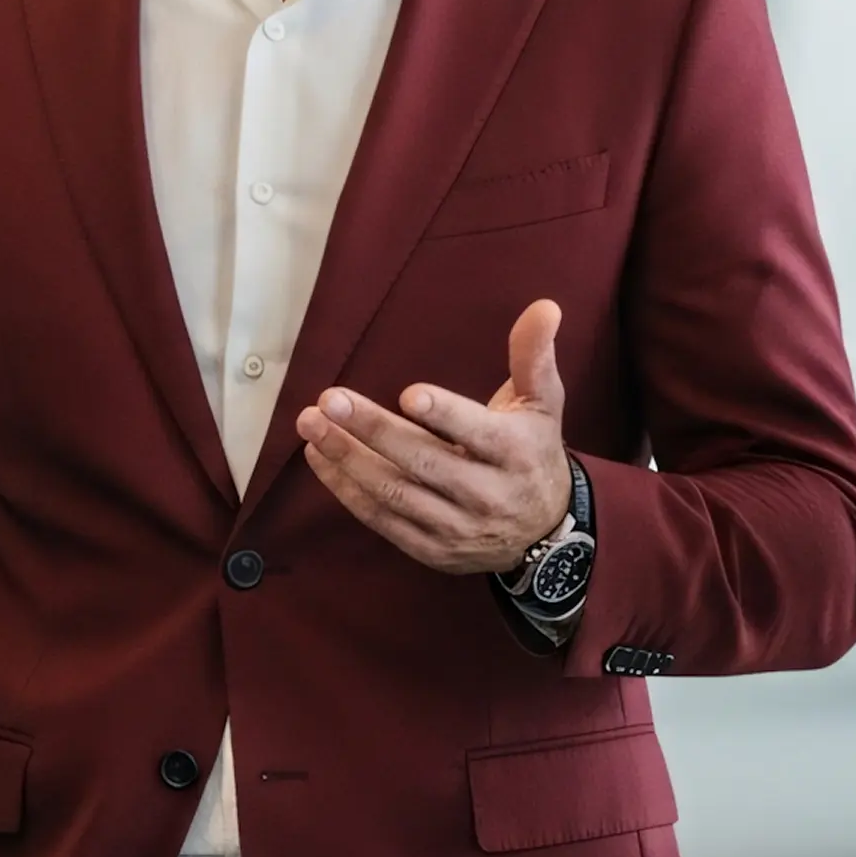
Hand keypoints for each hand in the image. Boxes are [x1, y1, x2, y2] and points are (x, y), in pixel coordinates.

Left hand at [294, 299, 572, 575]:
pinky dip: (346, 490)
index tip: (409, 395)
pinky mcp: (431, 549)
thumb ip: (533, 355)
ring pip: (394, 494)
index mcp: (515, 453)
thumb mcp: (543, 404)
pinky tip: (320, 458)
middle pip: (423, 462)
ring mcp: (456, 527)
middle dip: (374, 430)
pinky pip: (381, 520)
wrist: (544, 536)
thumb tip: (543, 307)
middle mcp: (486, 494)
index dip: (445, 415)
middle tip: (329, 400)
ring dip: (347, 459)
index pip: (477, 433)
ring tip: (311, 425)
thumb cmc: (533, 452)